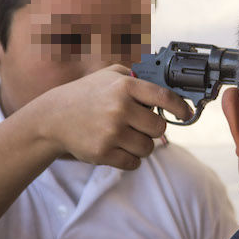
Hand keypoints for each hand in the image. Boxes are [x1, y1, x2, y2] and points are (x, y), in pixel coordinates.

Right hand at [40, 64, 191, 169]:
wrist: (53, 117)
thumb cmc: (86, 94)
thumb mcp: (110, 75)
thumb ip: (138, 77)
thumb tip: (170, 88)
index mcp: (124, 87)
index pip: (164, 97)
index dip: (180, 107)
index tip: (186, 114)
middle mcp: (119, 108)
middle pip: (159, 128)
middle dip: (153, 129)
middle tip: (139, 125)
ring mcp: (110, 132)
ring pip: (147, 148)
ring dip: (141, 145)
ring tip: (125, 136)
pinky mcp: (102, 152)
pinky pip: (133, 163)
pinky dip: (130, 159)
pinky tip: (118, 148)